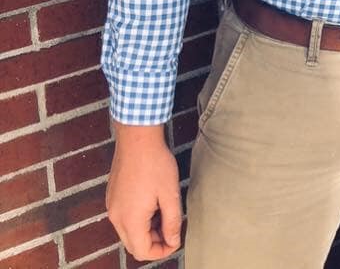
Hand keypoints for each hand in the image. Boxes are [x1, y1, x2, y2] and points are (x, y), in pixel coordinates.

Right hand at [106, 122, 182, 260]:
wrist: (137, 139)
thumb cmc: (155, 164)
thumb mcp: (170, 193)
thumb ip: (172, 221)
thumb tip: (173, 240)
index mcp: (130, 220)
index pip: (142, 251)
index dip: (162, 251)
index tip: (176, 239)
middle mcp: (116, 218)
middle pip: (133, 245)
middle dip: (154, 242)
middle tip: (171, 228)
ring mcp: (112, 207)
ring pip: (128, 232)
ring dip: (146, 230)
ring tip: (164, 213)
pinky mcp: (112, 197)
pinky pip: (123, 218)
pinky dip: (138, 219)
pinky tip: (152, 203)